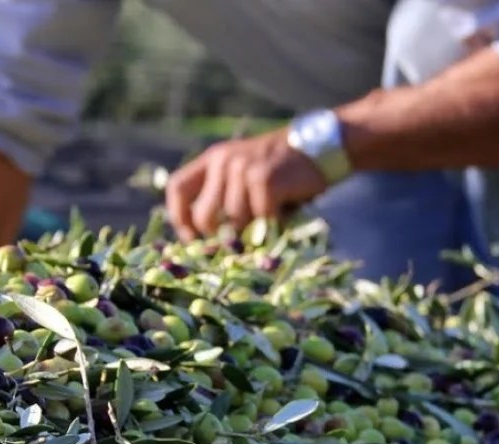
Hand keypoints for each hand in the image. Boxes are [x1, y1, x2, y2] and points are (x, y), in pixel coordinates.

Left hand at [164, 128, 328, 240]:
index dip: (179, 218)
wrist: (320, 146)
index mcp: (214, 159)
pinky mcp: (264, 179)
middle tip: (239, 242)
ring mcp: (243, 169)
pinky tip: (283, 212)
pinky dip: (272, 223)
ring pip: (234, 222)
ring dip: (253, 229)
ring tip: (270, 218)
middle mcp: (223, 161)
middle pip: (204, 216)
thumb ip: (225, 195)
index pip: (177, 188)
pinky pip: (260, 218)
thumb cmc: (284, 169)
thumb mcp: (246, 171)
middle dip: (220, 237)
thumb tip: (213, 241)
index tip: (193, 237)